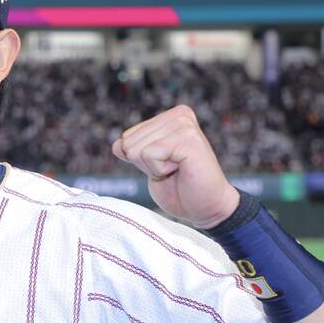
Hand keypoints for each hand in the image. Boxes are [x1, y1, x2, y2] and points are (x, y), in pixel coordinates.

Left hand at [111, 104, 239, 228]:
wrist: (206, 207)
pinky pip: (150, 154)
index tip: (166, 166)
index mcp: (169, 118)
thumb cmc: (180, 189)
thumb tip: (117, 144)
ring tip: (178, 169)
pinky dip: (160, 170)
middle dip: (146, 164)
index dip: (140, 160)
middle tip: (172, 170)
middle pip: (129, 141)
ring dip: (154, 167)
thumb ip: (134, 152)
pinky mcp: (188, 138)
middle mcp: (178, 115)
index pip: (127, 137)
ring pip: (137, 149)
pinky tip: (181, 169)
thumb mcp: (149, 167)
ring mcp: (184, 125)